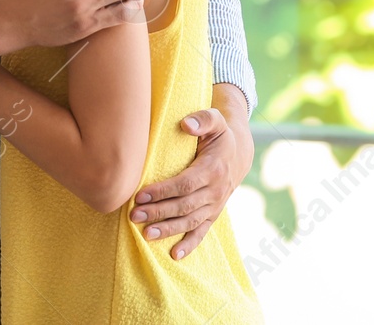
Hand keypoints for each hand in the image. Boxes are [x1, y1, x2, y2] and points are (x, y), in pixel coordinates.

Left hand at [129, 97, 251, 259]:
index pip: (185, 184)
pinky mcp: (213, 215)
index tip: (140, 194)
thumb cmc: (219, 136)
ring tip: (146, 234)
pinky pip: (202, 232)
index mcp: (213, 169)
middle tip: (134, 215)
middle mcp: (215, 190)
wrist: (239, 154)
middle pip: (184, 206)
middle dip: (158, 212)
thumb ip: (203, 119)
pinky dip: (190, 245)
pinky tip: (174, 255)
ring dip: (168, 229)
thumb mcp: (216, 120)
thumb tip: (186, 125)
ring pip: (190, 221)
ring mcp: (215, 205)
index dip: (163, 191)